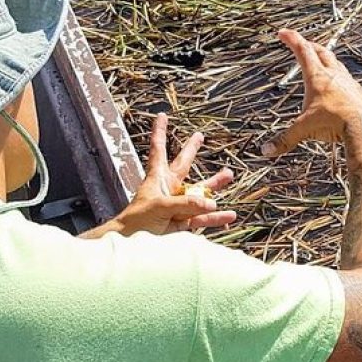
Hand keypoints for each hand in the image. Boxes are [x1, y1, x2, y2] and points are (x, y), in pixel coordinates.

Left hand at [89, 113, 236, 237]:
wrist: (132, 244)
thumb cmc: (137, 221)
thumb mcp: (159, 207)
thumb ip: (185, 203)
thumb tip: (211, 203)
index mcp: (157, 178)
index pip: (158, 150)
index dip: (160, 132)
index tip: (163, 116)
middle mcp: (168, 188)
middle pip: (182, 164)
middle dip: (191, 150)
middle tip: (199, 136)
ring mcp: (178, 205)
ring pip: (199, 192)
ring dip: (214, 184)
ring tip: (228, 175)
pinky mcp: (183, 223)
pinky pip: (203, 218)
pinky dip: (216, 218)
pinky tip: (229, 216)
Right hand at [261, 29, 361, 156]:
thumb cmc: (334, 123)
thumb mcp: (304, 130)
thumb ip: (285, 139)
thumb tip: (265, 151)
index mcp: (317, 77)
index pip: (302, 51)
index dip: (291, 40)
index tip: (283, 33)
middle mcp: (335, 76)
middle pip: (322, 53)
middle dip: (311, 46)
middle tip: (305, 44)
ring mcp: (350, 84)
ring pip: (339, 67)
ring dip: (330, 63)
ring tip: (325, 64)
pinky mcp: (361, 95)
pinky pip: (352, 85)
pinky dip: (345, 84)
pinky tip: (345, 90)